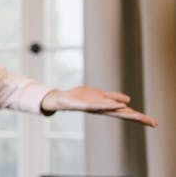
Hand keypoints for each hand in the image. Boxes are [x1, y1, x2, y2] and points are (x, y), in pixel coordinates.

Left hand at [40, 86, 157, 126]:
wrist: (64, 99)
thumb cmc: (82, 97)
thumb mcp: (101, 95)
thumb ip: (114, 97)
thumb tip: (128, 100)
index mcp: (108, 107)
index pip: (127, 113)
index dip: (140, 118)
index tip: (154, 123)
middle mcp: (104, 110)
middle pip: (123, 115)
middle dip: (138, 118)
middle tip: (152, 123)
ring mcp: (95, 108)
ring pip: (112, 111)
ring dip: (124, 111)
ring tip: (136, 113)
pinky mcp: (86, 105)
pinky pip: (99, 106)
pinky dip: (108, 106)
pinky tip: (117, 105)